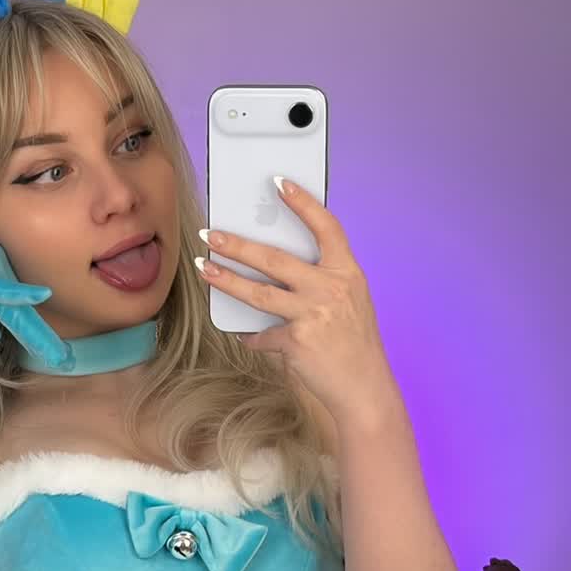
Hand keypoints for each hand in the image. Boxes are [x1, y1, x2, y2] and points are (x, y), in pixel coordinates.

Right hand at [0, 197, 74, 372]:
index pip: (17, 314)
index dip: (37, 336)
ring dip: (35, 330)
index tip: (60, 359)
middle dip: (43, 339)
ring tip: (59, 355)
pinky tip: (38, 296)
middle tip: (68, 362)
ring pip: (11, 304)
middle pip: (20, 312)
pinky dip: (15, 292)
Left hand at [196, 178, 392, 424]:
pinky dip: (253, 338)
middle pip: (275, 259)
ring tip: (205, 268)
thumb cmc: (355, 344)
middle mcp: (331, 289)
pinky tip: (247, 337)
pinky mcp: (297, 341)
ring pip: (258, 293)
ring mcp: (313, 315)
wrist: (364, 387)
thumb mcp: (350, 302)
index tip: (279, 183)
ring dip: (226, 280)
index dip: (303, 203)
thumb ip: (323, 281)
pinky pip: (263, 335)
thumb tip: (279, 269)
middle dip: (238, 245)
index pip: (326, 227)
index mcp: (347, 273)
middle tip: (211, 234)